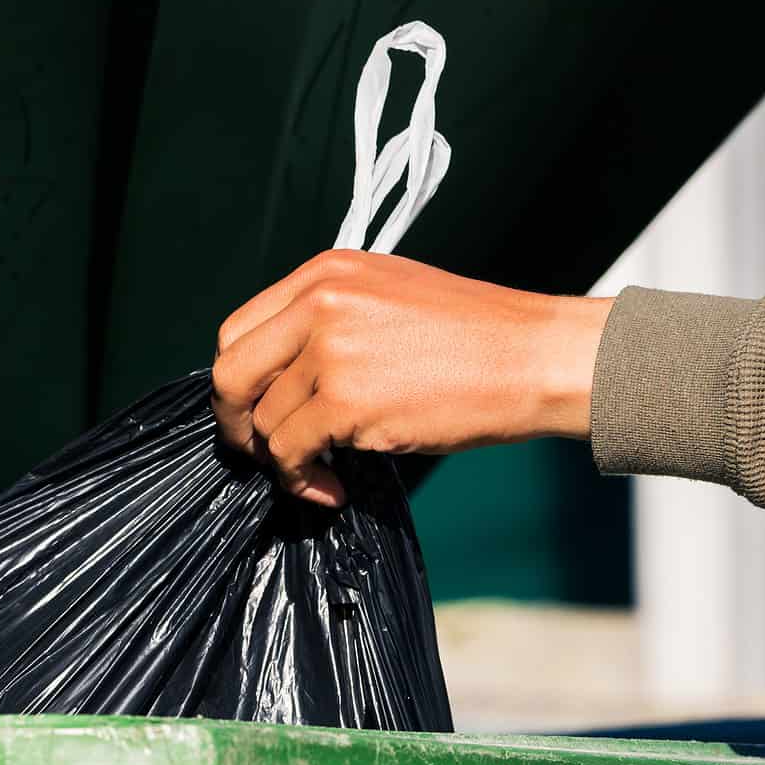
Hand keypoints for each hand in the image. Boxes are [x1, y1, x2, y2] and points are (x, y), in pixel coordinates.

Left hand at [208, 250, 613, 507]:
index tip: (257, 410)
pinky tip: (333, 489)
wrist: (534, 356)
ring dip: (284, 462)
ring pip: (265, 422)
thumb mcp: (388, 297)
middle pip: (231, 373)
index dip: (240, 380)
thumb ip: (328, 322)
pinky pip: (291, 453)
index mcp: (324, 274)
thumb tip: (282, 377)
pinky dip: (303, 481)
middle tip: (261, 454)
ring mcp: (330, 351)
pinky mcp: (347, 401)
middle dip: (237, 424)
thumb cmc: (474, 336)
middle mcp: (318, 304)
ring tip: (322, 474)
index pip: (239, 329)